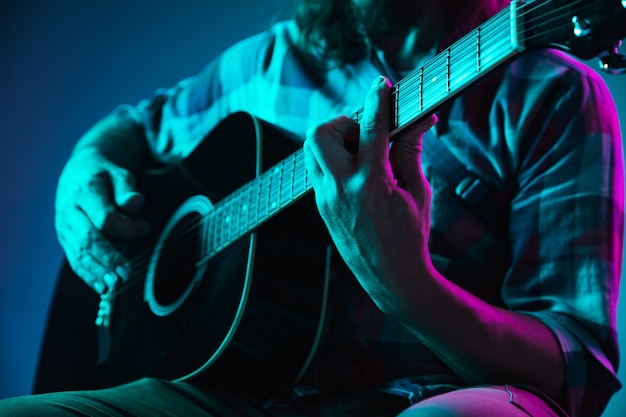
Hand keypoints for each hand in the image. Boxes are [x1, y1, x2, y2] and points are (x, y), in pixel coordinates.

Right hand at [55, 149, 149, 293]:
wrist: (79, 172)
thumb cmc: (105, 175)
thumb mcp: (119, 174)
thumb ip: (127, 189)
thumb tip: (135, 203)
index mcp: (84, 191)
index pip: (104, 217)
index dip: (126, 227)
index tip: (145, 228)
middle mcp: (69, 210)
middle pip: (88, 239)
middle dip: (108, 259)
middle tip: (126, 275)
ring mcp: (64, 226)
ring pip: (78, 253)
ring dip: (97, 272)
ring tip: (115, 286)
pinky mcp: (64, 238)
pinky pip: (74, 259)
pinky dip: (88, 275)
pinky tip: (102, 288)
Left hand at [303, 76, 436, 313]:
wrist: (390, 278)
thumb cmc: (411, 236)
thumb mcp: (418, 192)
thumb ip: (411, 151)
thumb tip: (419, 119)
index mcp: (370, 184)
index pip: (371, 128)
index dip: (377, 100)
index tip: (381, 84)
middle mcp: (340, 189)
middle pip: (322, 133)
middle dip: (344, 122)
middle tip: (366, 132)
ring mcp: (324, 198)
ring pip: (311, 149)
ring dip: (333, 139)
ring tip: (360, 152)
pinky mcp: (320, 206)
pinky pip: (315, 168)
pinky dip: (331, 158)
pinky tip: (354, 170)